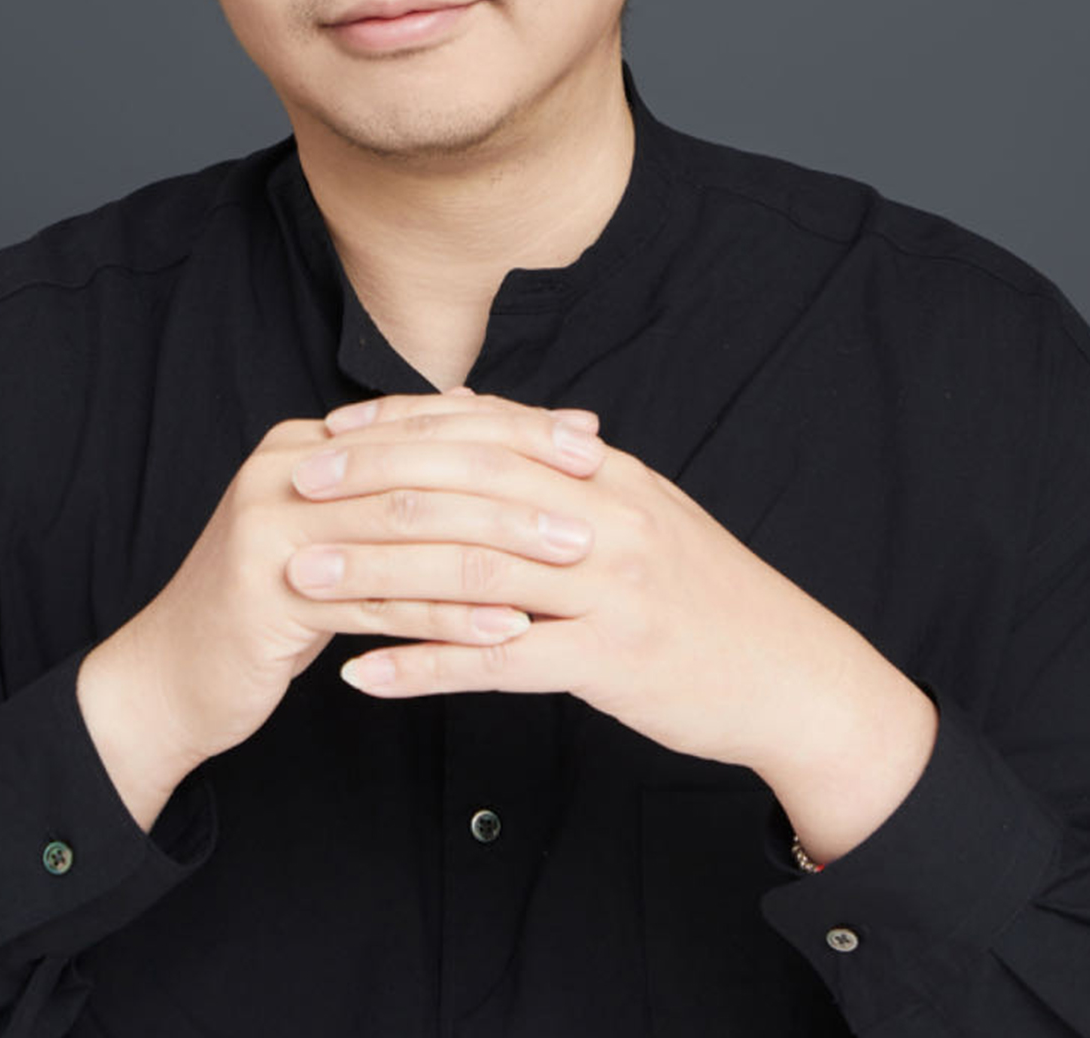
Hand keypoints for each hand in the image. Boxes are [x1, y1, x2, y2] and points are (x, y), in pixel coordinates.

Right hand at [77, 396, 607, 825]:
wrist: (174, 677)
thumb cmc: (272, 603)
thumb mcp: (337, 526)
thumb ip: (396, 475)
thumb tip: (480, 407)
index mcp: (309, 441)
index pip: (428, 422)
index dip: (513, 429)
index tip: (589, 442)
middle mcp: (286, 469)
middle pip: (423, 470)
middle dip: (517, 487)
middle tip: (593, 506)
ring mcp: (271, 526)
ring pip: (407, 533)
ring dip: (497, 551)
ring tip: (570, 565)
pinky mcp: (267, 591)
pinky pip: (379, 602)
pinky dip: (449, 616)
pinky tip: (506, 630)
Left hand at [292, 391, 937, 861]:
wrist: (792, 671)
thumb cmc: (704, 589)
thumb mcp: (640, 505)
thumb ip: (563, 461)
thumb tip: (485, 414)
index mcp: (604, 471)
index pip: (488, 427)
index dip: (405, 425)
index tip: (335, 430)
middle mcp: (603, 514)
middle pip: (467, 484)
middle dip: (372, 480)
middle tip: (297, 486)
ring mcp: (607, 587)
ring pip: (470, 568)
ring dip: (376, 572)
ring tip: (303, 576)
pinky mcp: (608, 659)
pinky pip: (497, 660)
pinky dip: (423, 666)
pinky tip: (363, 675)